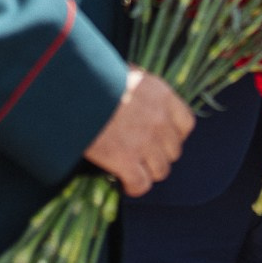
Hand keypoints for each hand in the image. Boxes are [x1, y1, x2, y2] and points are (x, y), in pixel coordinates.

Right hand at [84, 67, 193, 196]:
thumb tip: (140, 98)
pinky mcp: (126, 160)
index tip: (162, 139)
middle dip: (159, 155)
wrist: (75, 90)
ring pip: (161, 171)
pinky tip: (125, 183)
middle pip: (173, 151)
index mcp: (162, 96)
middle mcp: (159, 120)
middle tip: (141, 155)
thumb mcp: (128, 75)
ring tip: (133, 169)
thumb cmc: (95, 79)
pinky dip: (134, 187)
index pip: (186, 124)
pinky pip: (141, 184)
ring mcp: (145, 142)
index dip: (174, 135)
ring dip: (147, 172)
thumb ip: (142, 91)